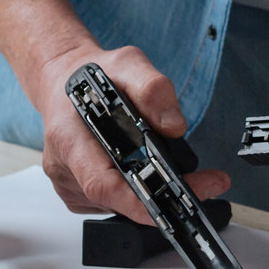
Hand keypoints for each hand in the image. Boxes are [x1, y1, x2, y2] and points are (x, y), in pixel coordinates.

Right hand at [32, 43, 229, 224]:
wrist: (63, 81)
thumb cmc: (90, 76)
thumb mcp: (128, 63)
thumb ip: (152, 89)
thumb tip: (174, 126)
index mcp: (69, 138)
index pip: (101, 183)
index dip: (137, 201)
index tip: (175, 200)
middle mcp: (64, 167)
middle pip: (114, 199)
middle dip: (162, 197)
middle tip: (206, 183)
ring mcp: (69, 183)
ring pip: (115, 204)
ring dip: (151, 194)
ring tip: (183, 176)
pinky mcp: (77, 192)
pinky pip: (111, 202)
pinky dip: (136, 192)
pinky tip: (150, 174)